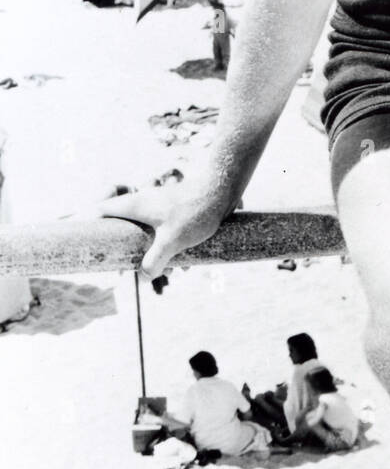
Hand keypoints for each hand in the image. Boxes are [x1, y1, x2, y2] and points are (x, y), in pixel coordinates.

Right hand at [97, 180, 233, 280]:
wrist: (223, 191)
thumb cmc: (194, 212)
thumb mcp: (172, 241)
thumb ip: (155, 260)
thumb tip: (144, 277)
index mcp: (134, 205)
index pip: (100, 209)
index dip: (88, 224)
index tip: (86, 244)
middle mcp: (143, 204)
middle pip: (121, 227)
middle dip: (123, 251)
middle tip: (124, 271)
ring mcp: (158, 208)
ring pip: (145, 234)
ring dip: (150, 254)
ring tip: (162, 274)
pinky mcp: (174, 214)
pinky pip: (164, 234)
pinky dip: (169, 249)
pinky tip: (185, 266)